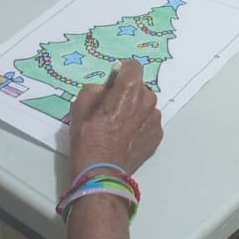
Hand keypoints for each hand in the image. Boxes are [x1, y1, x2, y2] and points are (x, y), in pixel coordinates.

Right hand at [68, 60, 163, 174]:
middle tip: (113, 107)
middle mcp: (147, 100)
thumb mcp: (80, 105)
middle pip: (140, 87)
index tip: (114, 78)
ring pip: (146, 105)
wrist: (101, 171)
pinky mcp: (157, 135)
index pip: (133, 66)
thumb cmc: (88, 137)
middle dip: (128, 93)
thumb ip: (95, 88)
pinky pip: (149, 123)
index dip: (123, 70)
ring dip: (136, 110)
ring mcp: (155, 119)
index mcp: (129, 89)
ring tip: (120, 125)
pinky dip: (140, 126)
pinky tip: (127, 137)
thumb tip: (105, 86)